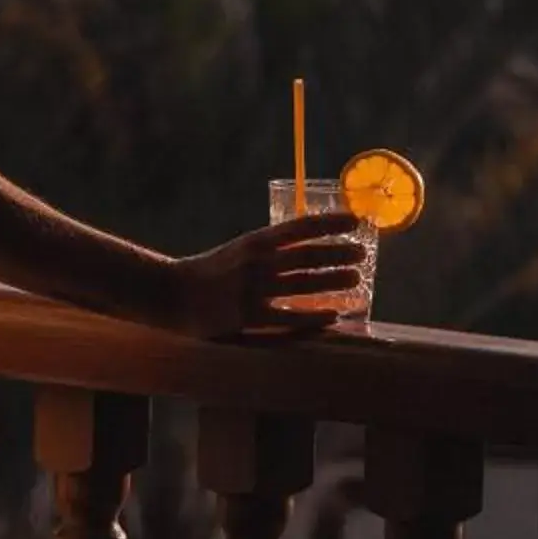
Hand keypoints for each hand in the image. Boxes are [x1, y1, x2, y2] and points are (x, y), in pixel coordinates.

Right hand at [170, 214, 369, 339]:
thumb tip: (307, 245)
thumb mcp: (240, 250)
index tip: (355, 221)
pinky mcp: (249, 317)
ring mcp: (254, 290)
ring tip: (357, 280)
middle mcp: (258, 262)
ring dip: (334, 282)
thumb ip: (269, 249)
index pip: (302, 227)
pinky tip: (333, 316)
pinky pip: (289, 317)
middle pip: (308, 255)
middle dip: (340, 253)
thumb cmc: (210, 271)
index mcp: (256, 241)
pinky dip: (314, 316)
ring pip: (304, 284)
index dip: (331, 223)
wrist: (174, 294)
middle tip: (363, 253)